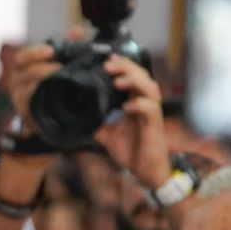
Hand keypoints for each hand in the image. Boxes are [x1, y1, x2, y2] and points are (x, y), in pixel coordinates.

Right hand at [8, 42, 64, 141]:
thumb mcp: (61, 61)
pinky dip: (40, 102)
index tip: (51, 50)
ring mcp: (19, 99)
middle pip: (23, 73)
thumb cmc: (53, 83)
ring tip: (60, 79)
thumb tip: (77, 31)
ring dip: (42, 84)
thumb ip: (69, 46)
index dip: (35, 52)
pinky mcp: (25, 114)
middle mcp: (17, 82)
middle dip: (41, 68)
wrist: (53, 114)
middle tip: (60, 67)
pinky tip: (54, 97)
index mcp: (23, 67)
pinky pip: (29, 108)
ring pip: (26, 90)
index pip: (23, 56)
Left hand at [94, 55, 172, 188]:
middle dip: (126, 67)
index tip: (106, 59)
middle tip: (109, 64)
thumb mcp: (106, 134)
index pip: (131, 76)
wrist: (144, 170)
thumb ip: (96, 123)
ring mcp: (151, 113)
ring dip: (134, 82)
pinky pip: (150, 110)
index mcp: (134, 102)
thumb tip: (76, 117)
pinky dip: (139, 105)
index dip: (121, 66)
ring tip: (118, 81)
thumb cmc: (130, 149)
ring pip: (149, 88)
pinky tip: (127, 106)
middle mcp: (145, 103)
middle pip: (141, 76)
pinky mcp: (154, 126)